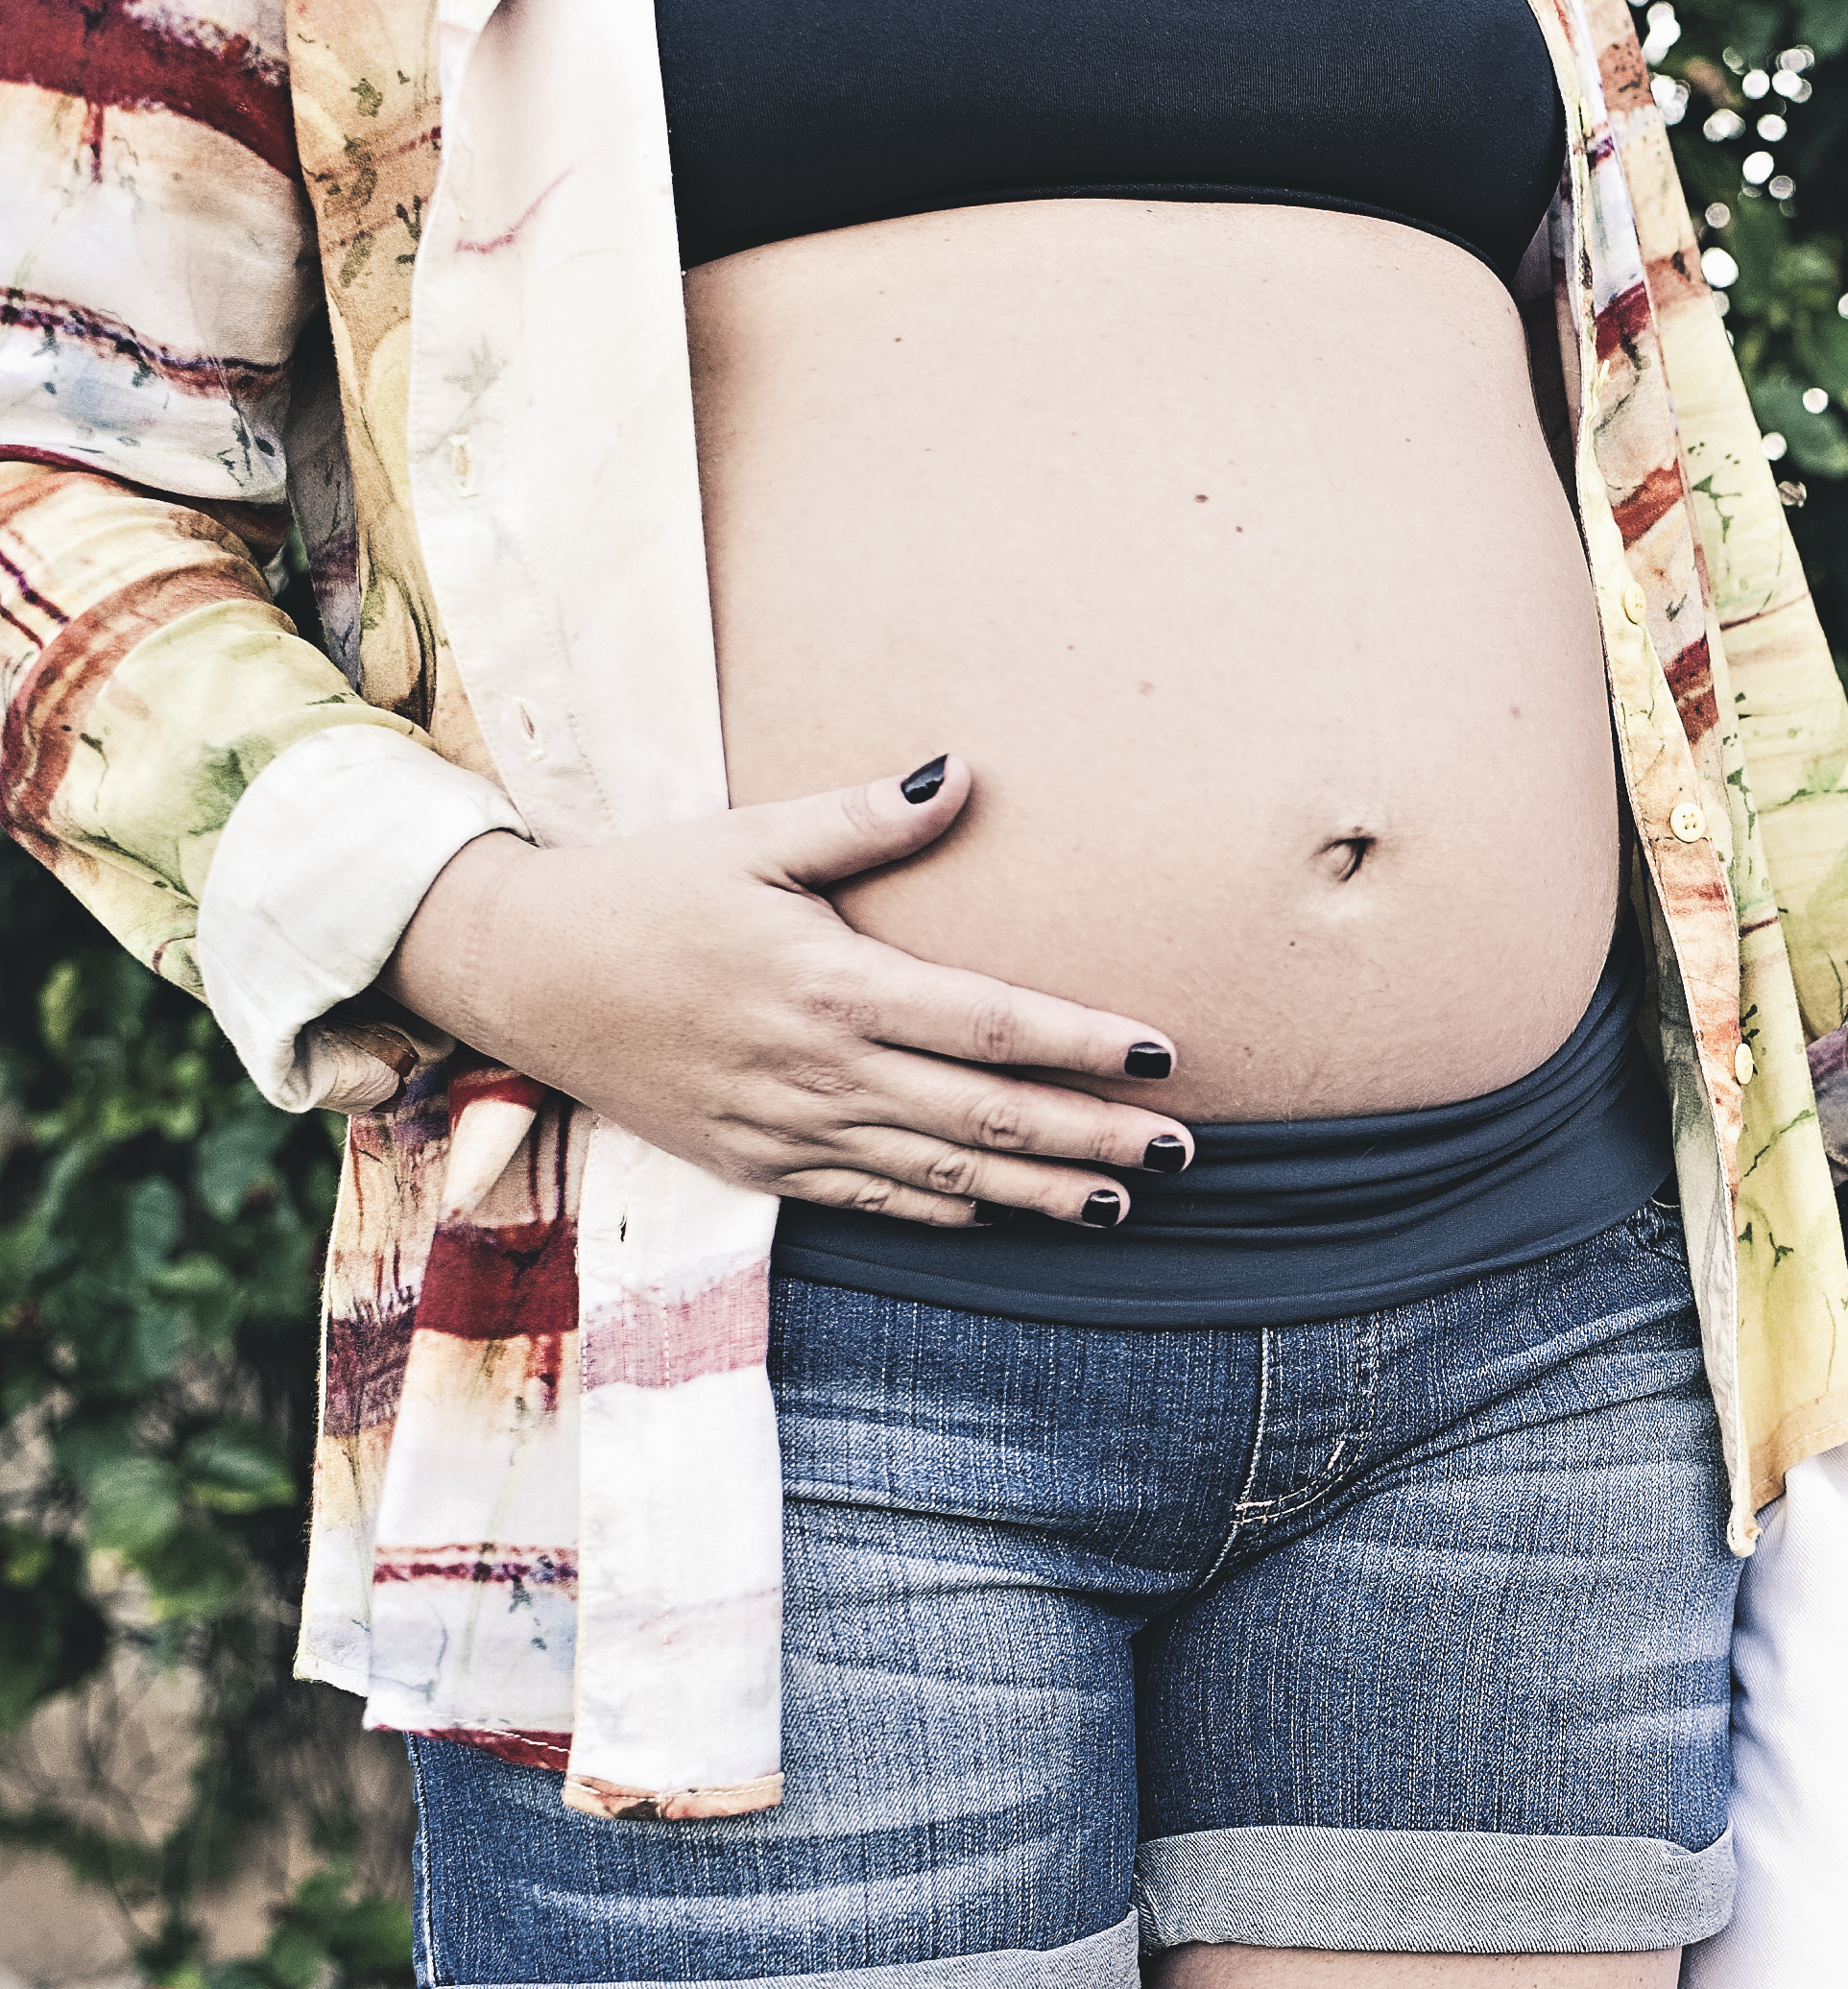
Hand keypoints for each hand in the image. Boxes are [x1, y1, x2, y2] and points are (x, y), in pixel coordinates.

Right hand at [386, 757, 1193, 1226]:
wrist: (520, 971)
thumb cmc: (643, 890)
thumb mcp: (751, 840)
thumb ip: (864, 820)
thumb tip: (962, 775)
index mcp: (831, 987)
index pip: (992, 1025)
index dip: (1084, 1045)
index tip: (1162, 1054)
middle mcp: (820, 1072)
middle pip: (989, 1115)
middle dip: (1094, 1137)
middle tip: (1186, 1149)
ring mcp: (788, 1130)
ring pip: (943, 1174)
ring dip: (1040, 1192)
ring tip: (1125, 1199)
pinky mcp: (755, 1166)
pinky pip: (872, 1200)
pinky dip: (948, 1210)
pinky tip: (1008, 1214)